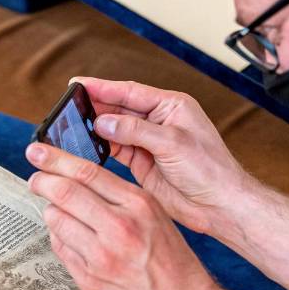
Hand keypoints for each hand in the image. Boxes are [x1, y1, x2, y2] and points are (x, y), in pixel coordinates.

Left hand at [26, 142, 228, 289]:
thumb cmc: (172, 261)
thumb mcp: (155, 217)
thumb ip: (120, 197)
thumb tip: (79, 178)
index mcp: (139, 206)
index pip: (87, 173)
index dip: (55, 159)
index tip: (38, 152)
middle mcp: (119, 228)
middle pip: (64, 193)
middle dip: (43, 182)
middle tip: (36, 180)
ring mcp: (102, 257)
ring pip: (56, 221)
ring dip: (51, 212)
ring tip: (58, 212)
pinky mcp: (90, 281)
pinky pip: (60, 249)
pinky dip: (59, 238)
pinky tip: (68, 238)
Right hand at [71, 77, 250, 234]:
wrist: (219, 205)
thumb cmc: (210, 170)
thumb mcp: (173, 143)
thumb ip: (136, 130)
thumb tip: (103, 121)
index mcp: (171, 106)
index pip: (130, 91)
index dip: (103, 87)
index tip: (78, 84)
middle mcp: (158, 121)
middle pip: (119, 108)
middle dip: (94, 107)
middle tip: (68, 106)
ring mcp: (148, 142)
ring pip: (114, 129)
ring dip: (94, 128)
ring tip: (71, 125)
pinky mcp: (142, 162)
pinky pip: (115, 150)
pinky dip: (100, 147)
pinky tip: (85, 145)